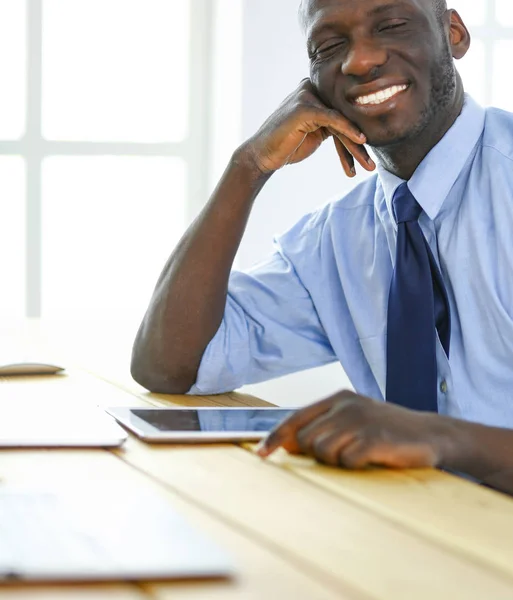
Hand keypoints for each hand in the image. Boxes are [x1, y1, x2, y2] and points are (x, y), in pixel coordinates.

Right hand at [239, 79, 375, 177]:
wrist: (262, 155)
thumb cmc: (287, 146)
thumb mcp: (315, 132)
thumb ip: (332, 124)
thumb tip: (357, 127)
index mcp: (315, 92)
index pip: (343, 113)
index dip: (357, 136)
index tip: (369, 157)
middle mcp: (312, 89)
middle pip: (344, 117)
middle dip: (360, 144)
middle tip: (372, 165)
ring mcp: (307, 95)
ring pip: (341, 120)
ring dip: (357, 145)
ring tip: (368, 164)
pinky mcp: (305, 107)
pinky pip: (333, 119)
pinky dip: (348, 130)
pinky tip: (362, 141)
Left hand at [257, 390, 447, 469]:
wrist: (432, 434)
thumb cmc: (385, 431)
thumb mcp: (352, 421)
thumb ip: (321, 427)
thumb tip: (285, 444)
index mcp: (338, 398)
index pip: (296, 418)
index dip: (275, 437)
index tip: (261, 454)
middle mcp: (346, 406)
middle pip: (306, 439)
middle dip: (318, 454)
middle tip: (343, 454)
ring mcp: (360, 420)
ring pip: (323, 451)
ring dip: (338, 460)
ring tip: (359, 455)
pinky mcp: (374, 438)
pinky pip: (347, 461)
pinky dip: (355, 465)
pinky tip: (371, 458)